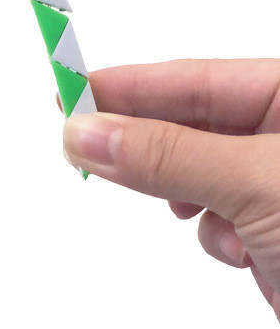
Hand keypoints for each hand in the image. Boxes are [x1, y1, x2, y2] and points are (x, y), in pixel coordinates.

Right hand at [62, 59, 279, 319]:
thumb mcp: (260, 184)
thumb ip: (166, 155)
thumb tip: (86, 132)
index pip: (192, 79)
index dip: (126, 83)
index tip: (68, 87)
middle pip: (188, 123)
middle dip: (144, 140)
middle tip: (78, 138)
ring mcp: (278, 183)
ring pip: (193, 173)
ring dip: (183, 194)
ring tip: (190, 210)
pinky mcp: (272, 230)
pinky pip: (214, 216)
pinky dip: (212, 233)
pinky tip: (238, 249)